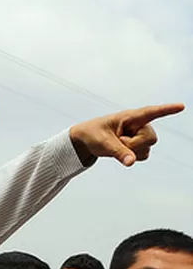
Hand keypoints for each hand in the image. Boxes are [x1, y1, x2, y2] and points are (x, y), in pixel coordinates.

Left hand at [69, 103, 183, 166]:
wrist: (87, 141)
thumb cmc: (94, 135)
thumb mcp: (103, 143)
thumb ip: (118, 152)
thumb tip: (131, 162)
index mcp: (130, 117)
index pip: (151, 112)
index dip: (167, 110)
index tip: (181, 106)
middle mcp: (139, 125)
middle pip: (151, 138)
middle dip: (134, 145)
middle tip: (118, 141)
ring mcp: (140, 136)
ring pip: (147, 149)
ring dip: (131, 152)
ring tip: (117, 144)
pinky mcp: (138, 146)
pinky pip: (142, 156)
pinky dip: (131, 158)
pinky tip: (122, 151)